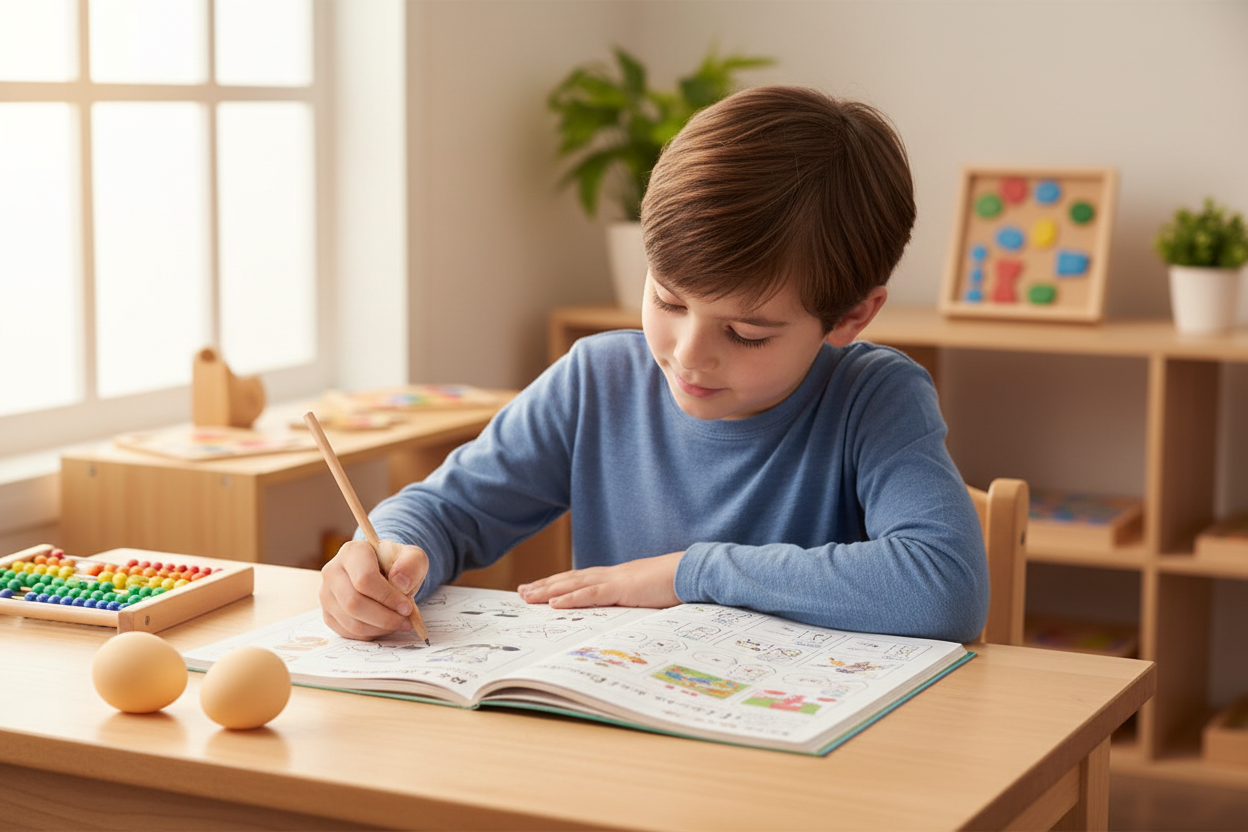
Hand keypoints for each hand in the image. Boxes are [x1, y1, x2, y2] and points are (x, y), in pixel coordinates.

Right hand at [320, 539, 428, 639]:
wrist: (384, 572)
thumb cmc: (397, 564)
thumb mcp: (413, 557)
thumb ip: (412, 565)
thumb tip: (401, 583)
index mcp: (352, 552)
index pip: (364, 578)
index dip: (387, 597)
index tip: (407, 607)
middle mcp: (333, 571)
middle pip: (354, 603)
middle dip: (384, 617)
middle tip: (405, 620)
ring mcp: (326, 594)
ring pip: (351, 621)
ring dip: (379, 627)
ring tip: (398, 623)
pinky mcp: (328, 614)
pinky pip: (348, 632)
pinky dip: (370, 633)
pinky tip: (384, 626)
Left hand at [517, 552, 682, 608]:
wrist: (693, 572)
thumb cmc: (675, 585)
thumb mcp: (648, 597)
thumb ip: (632, 603)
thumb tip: (624, 617)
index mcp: (616, 577)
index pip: (580, 580)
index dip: (558, 584)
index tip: (538, 589)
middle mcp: (610, 575)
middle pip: (570, 579)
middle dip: (544, 585)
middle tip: (521, 591)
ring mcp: (615, 579)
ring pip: (574, 584)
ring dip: (548, 590)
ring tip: (526, 595)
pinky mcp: (623, 588)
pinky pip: (592, 594)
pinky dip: (570, 598)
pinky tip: (553, 603)